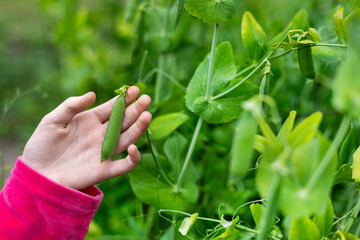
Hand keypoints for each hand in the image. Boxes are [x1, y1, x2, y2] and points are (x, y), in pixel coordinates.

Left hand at [22, 86, 151, 189]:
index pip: (112, 108)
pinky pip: (125, 165)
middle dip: (136, 109)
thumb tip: (92, 94)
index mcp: (91, 121)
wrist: (37, 173)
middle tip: (146, 99)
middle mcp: (102, 135)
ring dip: (139, 127)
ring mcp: (105, 152)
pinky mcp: (105, 170)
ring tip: (147, 115)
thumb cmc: (42, 145)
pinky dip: (133, 158)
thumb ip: (71, 106)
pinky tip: (133, 147)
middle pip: (124, 121)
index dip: (124, 99)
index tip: (135, 89)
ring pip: (128, 138)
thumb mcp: (53, 120)